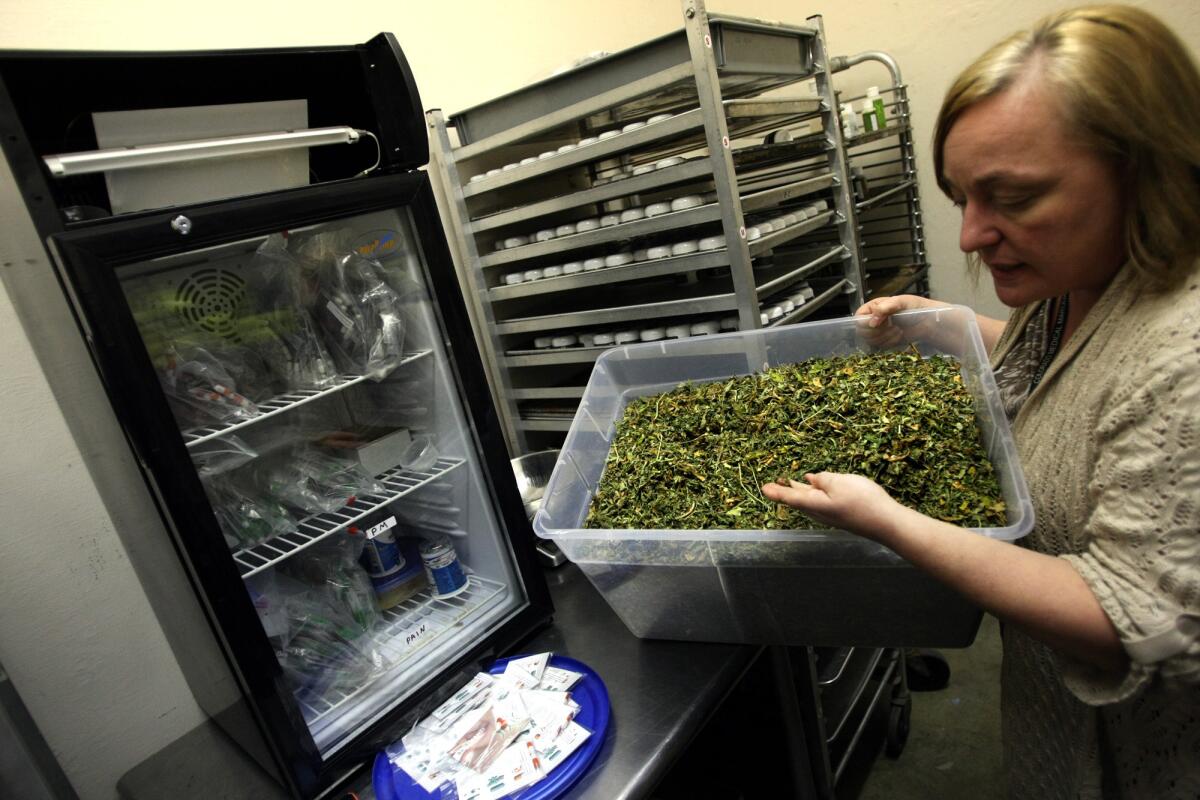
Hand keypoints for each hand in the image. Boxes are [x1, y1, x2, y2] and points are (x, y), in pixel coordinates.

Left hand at [761, 472, 904, 540]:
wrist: (887, 524)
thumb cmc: (862, 501)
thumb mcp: (840, 482)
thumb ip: (822, 479)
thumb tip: (811, 480)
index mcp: (815, 504)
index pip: (791, 497)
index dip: (777, 492)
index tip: (764, 488)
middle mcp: (820, 512)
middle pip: (799, 499)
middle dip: (785, 491)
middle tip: (772, 485)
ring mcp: (832, 515)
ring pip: (810, 501)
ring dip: (799, 491)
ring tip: (789, 483)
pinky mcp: (843, 514)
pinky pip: (822, 502)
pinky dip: (813, 493)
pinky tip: (816, 487)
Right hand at [854, 294, 942, 348]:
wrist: (926, 320)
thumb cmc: (914, 306)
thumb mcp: (901, 301)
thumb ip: (885, 308)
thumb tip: (872, 322)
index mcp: (871, 308)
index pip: (858, 319)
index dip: (865, 323)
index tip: (878, 324)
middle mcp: (871, 320)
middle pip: (862, 332)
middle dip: (878, 331)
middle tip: (892, 325)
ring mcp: (876, 332)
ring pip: (871, 341)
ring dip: (886, 337)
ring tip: (898, 329)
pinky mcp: (883, 342)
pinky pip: (880, 347)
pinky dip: (890, 342)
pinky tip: (899, 335)